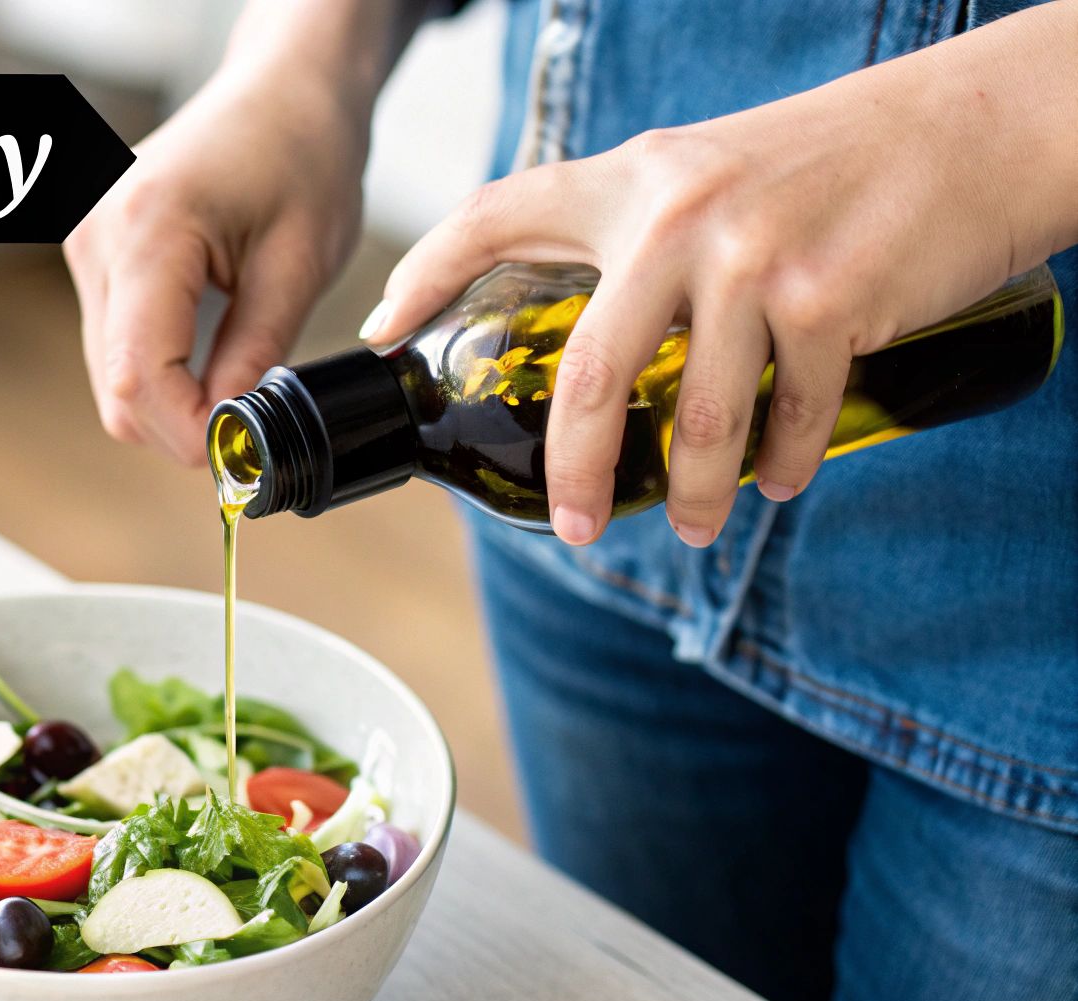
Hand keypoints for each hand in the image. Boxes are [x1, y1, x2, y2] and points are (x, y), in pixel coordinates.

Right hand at [67, 0, 423, 466]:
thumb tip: (232, 433)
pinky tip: (209, 357)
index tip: (244, 450)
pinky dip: (159, 369)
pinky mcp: (92, 251)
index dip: (189, 431)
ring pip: (110, 373)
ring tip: (238, 384)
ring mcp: (85, 242)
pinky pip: (113, 342)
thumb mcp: (299, 263)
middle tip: (251, 430)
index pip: (140, 375)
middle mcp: (97, 234)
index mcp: (148, 228)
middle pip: (116, 386)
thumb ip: (257, 353)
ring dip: (171, 399)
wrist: (282, 90)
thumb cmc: (302, 153)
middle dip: (181, 425)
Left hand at [359, 4, 1077, 546]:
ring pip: (696, 417)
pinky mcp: (828, 300)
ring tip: (694, 523)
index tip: (377, 333)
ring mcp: (753, 260)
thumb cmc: (828, 164)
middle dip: (575, 469)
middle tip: (570, 524)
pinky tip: (778, 480)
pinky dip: (779, 464)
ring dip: (694, 491)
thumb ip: (640, 237)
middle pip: (588, 375)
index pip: (495, 215)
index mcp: (631, 181)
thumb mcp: (704, 175)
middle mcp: (678, 215)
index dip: (422, 273)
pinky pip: (785, 416)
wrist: (968, 130)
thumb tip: (589, 338)